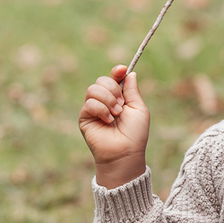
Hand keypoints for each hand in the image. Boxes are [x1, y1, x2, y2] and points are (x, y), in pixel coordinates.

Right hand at [79, 65, 149, 188]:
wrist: (125, 152)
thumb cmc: (135, 134)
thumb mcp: (138, 109)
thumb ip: (132, 91)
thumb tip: (129, 72)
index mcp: (119, 98)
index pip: (113, 78)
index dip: (117, 71)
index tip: (122, 70)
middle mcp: (105, 102)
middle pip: (102, 80)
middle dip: (113, 89)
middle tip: (121, 105)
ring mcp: (94, 109)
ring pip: (93, 89)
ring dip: (108, 100)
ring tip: (116, 114)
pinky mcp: (85, 117)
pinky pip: (89, 103)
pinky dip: (101, 109)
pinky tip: (108, 120)